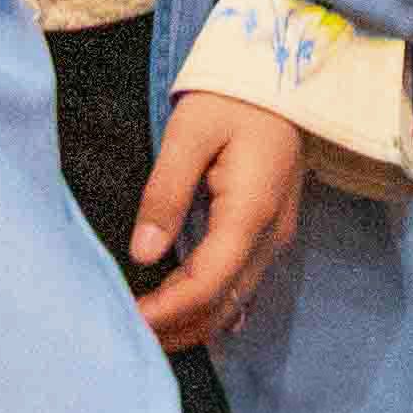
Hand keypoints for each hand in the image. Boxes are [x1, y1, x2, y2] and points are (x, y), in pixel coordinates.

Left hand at [130, 89, 309, 349]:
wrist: (283, 78)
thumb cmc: (231, 97)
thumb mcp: (189, 133)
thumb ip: (165, 192)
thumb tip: (143, 254)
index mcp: (250, 213)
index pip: (208, 284)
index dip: (167, 311)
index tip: (129, 320)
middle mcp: (270, 237)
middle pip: (223, 305)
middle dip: (177, 328)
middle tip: (128, 334)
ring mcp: (275, 238)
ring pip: (235, 302)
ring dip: (192, 322)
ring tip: (146, 328)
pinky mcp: (270, 233)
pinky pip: (241, 286)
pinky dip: (208, 305)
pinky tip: (177, 310)